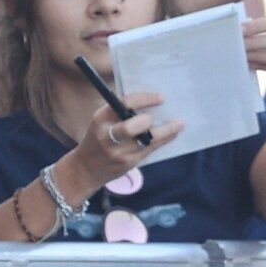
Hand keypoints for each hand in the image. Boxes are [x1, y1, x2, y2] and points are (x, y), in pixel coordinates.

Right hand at [58, 94, 183, 201]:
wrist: (86, 169)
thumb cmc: (98, 139)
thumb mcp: (101, 122)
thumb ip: (119, 112)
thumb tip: (150, 101)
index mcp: (100, 119)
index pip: (123, 104)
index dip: (145, 99)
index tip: (160, 98)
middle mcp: (107, 136)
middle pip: (129, 127)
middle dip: (145, 121)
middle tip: (157, 116)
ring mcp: (118, 152)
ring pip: (146, 140)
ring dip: (166, 131)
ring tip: (179, 123)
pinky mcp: (128, 163)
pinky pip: (150, 150)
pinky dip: (164, 140)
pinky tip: (173, 134)